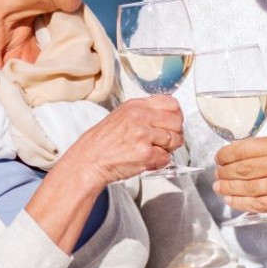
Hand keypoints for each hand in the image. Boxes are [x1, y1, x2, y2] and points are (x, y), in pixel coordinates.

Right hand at [59, 95, 183, 186]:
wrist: (89, 160)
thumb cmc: (103, 142)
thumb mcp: (122, 116)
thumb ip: (144, 114)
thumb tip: (167, 118)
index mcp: (136, 106)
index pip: (171, 104)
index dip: (175, 116)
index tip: (171, 124)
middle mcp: (141, 117)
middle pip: (177, 122)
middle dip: (174, 135)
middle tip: (163, 142)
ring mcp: (144, 135)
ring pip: (175, 140)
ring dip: (167, 150)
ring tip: (151, 151)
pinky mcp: (146, 154)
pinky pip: (166, 158)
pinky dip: (159, 163)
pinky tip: (145, 161)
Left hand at [213, 135, 266, 219]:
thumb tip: (239, 156)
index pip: (246, 148)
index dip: (227, 154)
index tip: (219, 157)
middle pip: (243, 168)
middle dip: (225, 172)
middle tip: (217, 173)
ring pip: (247, 187)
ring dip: (228, 188)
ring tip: (219, 187)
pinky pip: (257, 204)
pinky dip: (240, 202)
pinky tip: (231, 199)